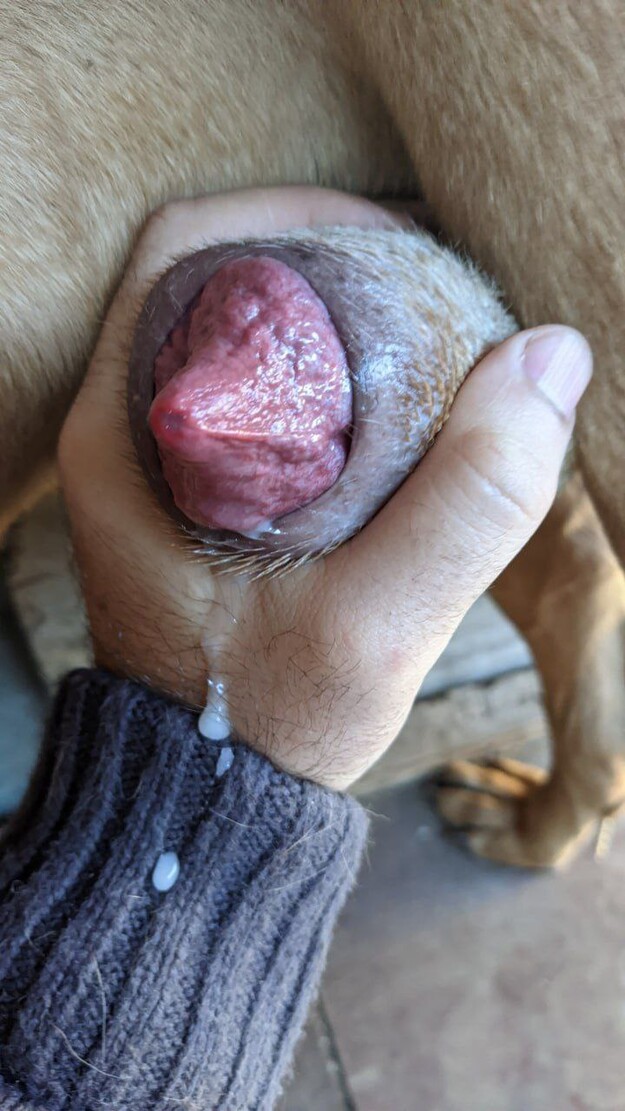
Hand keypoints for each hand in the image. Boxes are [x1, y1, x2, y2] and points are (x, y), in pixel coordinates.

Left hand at [58, 187, 591, 789]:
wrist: (208, 796)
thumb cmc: (268, 722)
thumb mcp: (380, 623)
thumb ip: (471, 499)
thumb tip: (548, 357)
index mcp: (125, 435)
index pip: (190, 250)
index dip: (297, 216)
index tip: (395, 243)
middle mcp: (124, 432)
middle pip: (219, 281)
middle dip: (327, 260)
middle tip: (426, 285)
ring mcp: (153, 463)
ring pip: (239, 335)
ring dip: (331, 316)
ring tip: (423, 332)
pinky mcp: (190, 496)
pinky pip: (254, 394)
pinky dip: (324, 375)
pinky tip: (393, 404)